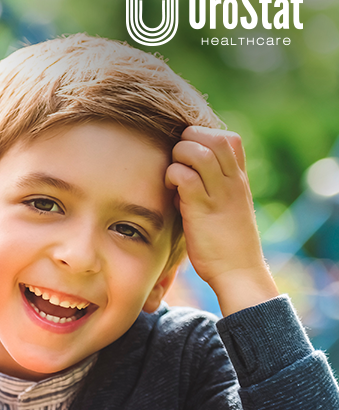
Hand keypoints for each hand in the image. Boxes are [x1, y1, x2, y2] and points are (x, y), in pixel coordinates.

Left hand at [166, 126, 277, 315]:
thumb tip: (181, 173)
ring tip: (173, 177)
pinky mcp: (202, 209)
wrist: (238, 271)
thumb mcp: (224, 207)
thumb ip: (210, 187)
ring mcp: (219, 194)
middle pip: (215, 138)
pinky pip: (185, 177)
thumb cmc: (226, 243)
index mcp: (239, 179)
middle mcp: (233, 182)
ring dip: (178, 158)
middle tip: (178, 163)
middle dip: (189, 141)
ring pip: (199, 152)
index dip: (204, 138)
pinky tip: (171, 192)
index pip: (229, 138)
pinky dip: (172, 177)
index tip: (189, 156)